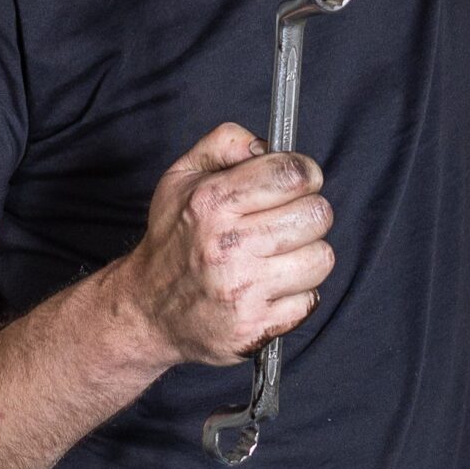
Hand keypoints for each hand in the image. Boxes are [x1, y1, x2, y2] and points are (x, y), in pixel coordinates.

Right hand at [113, 122, 335, 367]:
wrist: (148, 310)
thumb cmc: (172, 237)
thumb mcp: (182, 175)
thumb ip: (225, 142)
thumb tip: (268, 145)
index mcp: (212, 202)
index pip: (292, 174)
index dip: (306, 173)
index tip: (299, 181)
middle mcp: (228, 246)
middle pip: (316, 215)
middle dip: (308, 213)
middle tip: (286, 220)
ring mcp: (243, 290)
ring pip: (321, 258)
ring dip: (307, 254)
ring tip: (279, 255)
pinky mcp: (255, 326)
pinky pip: (311, 300)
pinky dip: (298, 294)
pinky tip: (271, 287)